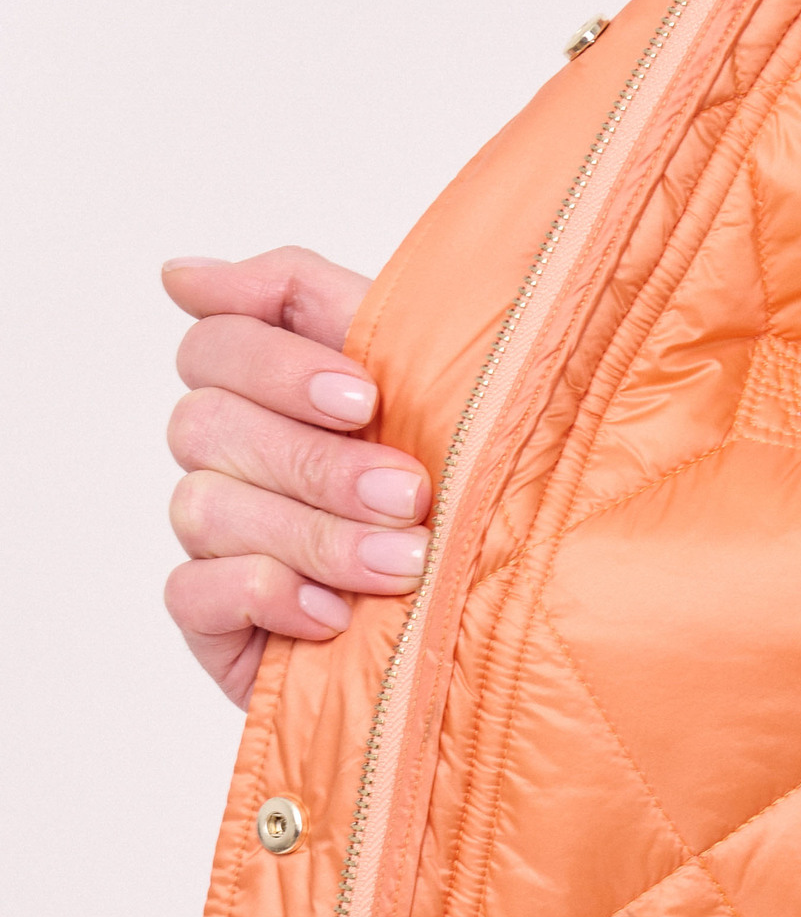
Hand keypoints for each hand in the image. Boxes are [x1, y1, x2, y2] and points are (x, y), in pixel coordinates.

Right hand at [162, 248, 432, 706]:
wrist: (500, 640)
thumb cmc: (465, 506)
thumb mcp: (421, 387)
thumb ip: (319, 303)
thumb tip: (183, 276)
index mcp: (274, 393)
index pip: (218, 342)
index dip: (278, 362)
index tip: (364, 399)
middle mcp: (234, 460)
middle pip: (206, 422)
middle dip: (316, 462)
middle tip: (409, 496)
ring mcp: (219, 543)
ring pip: (205, 507)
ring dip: (314, 535)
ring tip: (404, 566)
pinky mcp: (214, 621)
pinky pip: (191, 591)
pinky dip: (267, 596)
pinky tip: (335, 616)